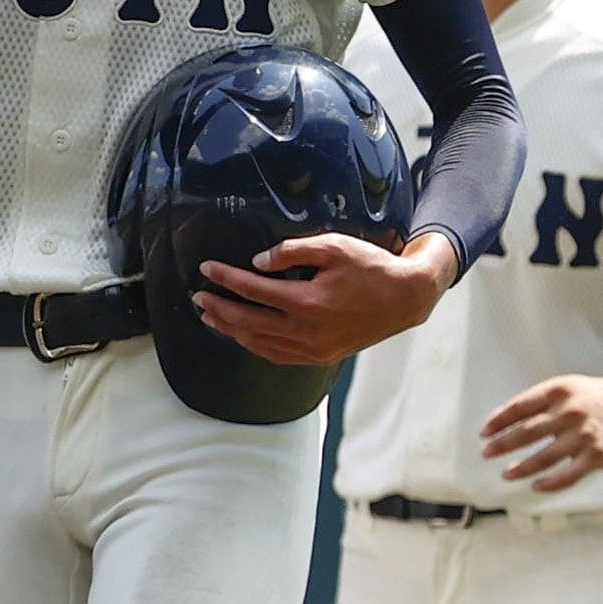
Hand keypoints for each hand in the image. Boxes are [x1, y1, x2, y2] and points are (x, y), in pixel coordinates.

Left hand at [193, 233, 453, 364]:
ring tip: (211, 317)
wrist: (405, 299)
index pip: (252, 290)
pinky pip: (277, 355)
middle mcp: (306, 331)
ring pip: (259, 343)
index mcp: (307, 302)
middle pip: (248, 321)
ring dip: (231, 329)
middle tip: (198, 297)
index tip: (206, 268)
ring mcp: (313, 348)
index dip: (225, 278)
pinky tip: (243, 336)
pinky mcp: (320, 357)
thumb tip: (258, 262)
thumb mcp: (333, 246)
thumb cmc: (371, 268)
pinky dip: (255, 346)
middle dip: (218, 308)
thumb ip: (292, 251)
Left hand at [478, 371, 602, 492]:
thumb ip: (540, 401)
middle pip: (527, 431)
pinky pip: (568, 475)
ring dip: (521, 468)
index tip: (484, 432)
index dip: (499, 420)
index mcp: (557, 392)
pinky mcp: (595, 455)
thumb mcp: (567, 388)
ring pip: (544, 456)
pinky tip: (536, 486)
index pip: (520, 407)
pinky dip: (550, 483)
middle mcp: (568, 412)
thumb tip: (505, 419)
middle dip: (503, 444)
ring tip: (506, 473)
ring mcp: (582, 435)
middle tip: (486, 453)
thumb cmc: (594, 398)